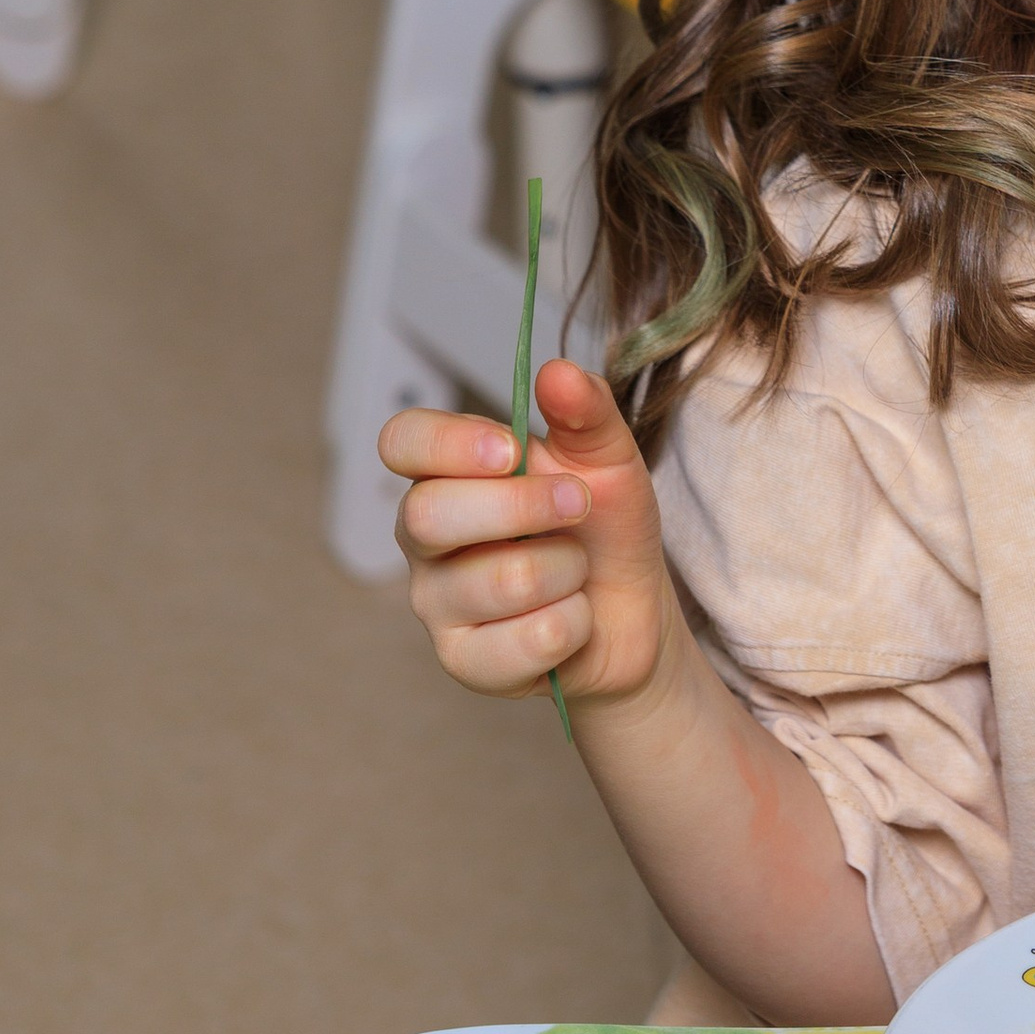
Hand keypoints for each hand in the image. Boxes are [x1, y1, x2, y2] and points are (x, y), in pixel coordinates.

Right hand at [383, 359, 681, 711]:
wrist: (634, 612)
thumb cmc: (603, 527)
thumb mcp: (609, 459)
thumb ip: (586, 412)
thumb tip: (558, 371)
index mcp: (445, 474)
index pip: (400, 441)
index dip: (449, 444)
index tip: (513, 451)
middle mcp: (424, 538)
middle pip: (430, 514)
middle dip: (528, 507)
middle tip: (580, 506)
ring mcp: (437, 604)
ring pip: (500, 581)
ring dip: (568, 570)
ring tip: (575, 570)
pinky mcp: (466, 662)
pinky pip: (527, 641)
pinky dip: (574, 624)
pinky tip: (570, 618)